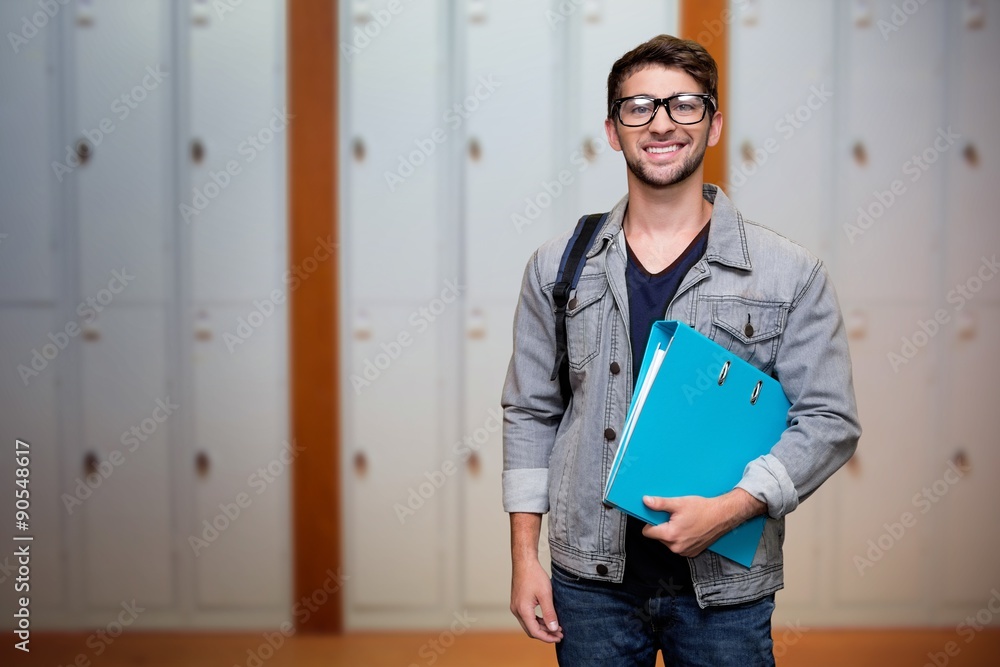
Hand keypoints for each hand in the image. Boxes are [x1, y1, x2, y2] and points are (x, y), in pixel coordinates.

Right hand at [510, 559, 562, 642]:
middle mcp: (516, 610)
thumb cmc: (534, 575)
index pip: (535, 632)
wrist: (524, 562)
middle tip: (560, 633)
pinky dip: (537, 620)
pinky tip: (547, 619)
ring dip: (541, 627)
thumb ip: (549, 613)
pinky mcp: (517, 602)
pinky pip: (527, 617)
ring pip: (529, 624)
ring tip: (556, 627)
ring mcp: (515, 606)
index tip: (559, 637)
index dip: (548, 637)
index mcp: (523, 610)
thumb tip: (553, 629)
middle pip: (531, 630)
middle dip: (545, 634)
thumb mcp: (545, 595)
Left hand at [640, 489, 765, 557]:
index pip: (647, 532)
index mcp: (670, 535)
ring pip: (668, 542)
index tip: (655, 516)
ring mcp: (684, 551)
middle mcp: (676, 547)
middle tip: (674, 517)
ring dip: (672, 533)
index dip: (649, 522)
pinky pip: (678, 546)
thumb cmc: (703, 509)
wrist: (722, 516)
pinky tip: (689, 529)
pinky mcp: (692, 553)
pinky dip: (681, 538)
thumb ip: (660, 503)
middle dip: (663, 527)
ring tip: (683, 522)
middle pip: (658, 537)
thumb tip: (646, 501)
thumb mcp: (679, 503)